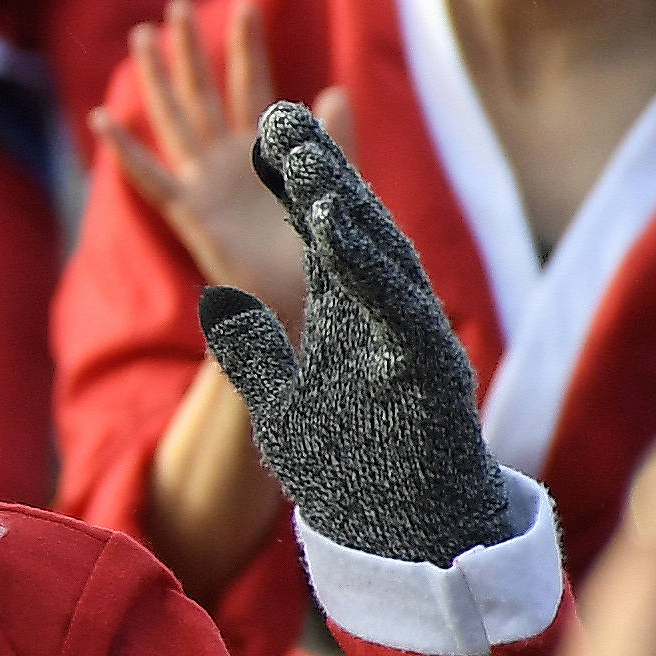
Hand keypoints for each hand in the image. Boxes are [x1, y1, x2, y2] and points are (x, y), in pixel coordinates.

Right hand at [92, 0, 350, 328]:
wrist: (305, 303)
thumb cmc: (321, 253)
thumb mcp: (335, 187)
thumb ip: (333, 141)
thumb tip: (334, 90)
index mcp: (266, 152)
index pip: (253, 87)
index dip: (248, 49)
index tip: (246, 6)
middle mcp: (230, 160)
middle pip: (204, 92)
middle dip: (190, 50)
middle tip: (177, 6)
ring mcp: (205, 184)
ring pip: (174, 119)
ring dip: (157, 78)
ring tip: (141, 37)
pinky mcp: (191, 215)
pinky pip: (151, 177)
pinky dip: (124, 150)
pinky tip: (103, 120)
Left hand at [197, 102, 513, 569]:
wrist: (406, 536)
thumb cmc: (352, 471)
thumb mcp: (281, 402)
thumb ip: (254, 352)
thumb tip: (223, 306)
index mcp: (347, 320)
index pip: (320, 238)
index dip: (297, 187)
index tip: (267, 133)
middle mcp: (381, 319)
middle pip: (353, 234)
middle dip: (321, 177)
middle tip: (284, 120)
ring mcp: (410, 340)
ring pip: (380, 261)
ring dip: (345, 210)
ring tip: (308, 165)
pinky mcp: (432, 369)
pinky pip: (400, 311)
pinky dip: (370, 271)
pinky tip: (340, 233)